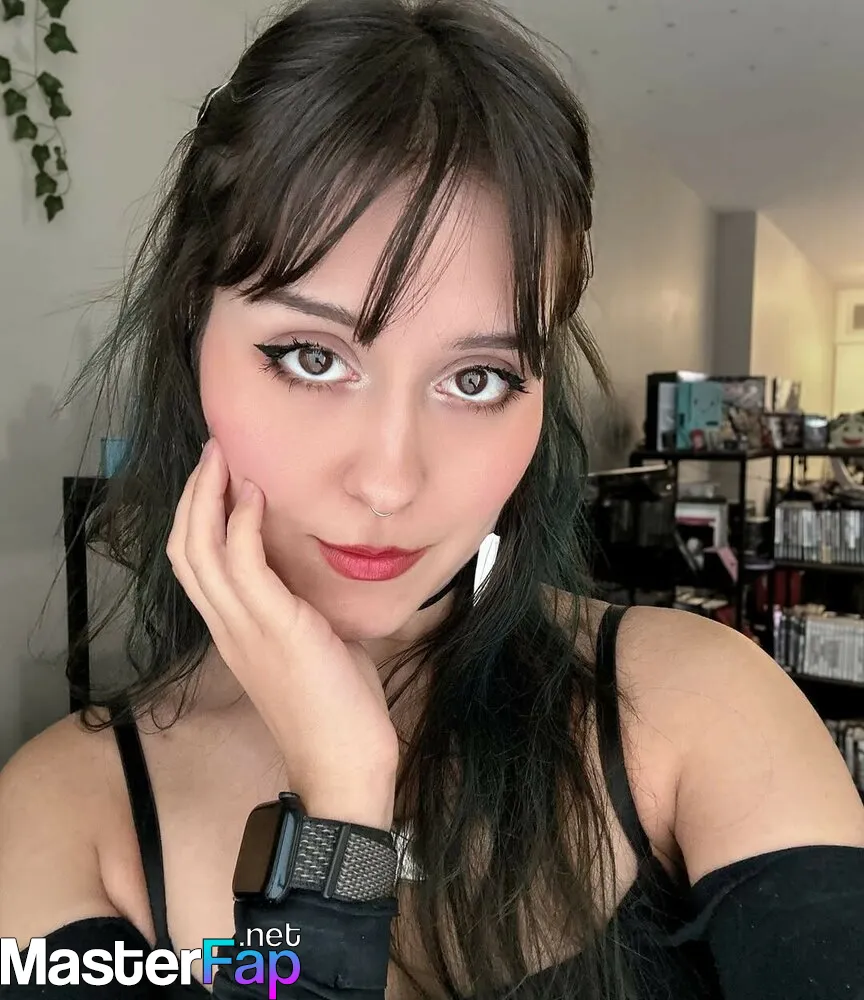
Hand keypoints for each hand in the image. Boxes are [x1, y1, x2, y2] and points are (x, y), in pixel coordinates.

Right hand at [166, 437, 397, 829]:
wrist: (345, 766)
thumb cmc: (337, 709)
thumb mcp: (316, 646)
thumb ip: (305, 609)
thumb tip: (321, 577)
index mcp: (236, 630)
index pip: (197, 563)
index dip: (199, 514)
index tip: (220, 473)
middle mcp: (229, 626)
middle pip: (186, 548)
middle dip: (195, 493)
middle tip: (215, 449)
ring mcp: (245, 628)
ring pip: (201, 550)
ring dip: (209, 496)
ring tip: (224, 455)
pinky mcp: (275, 628)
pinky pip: (243, 565)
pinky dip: (243, 524)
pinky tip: (256, 494)